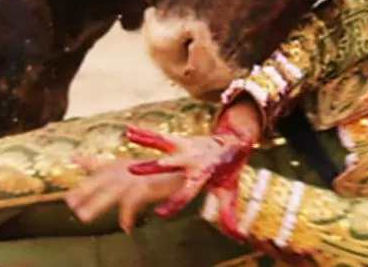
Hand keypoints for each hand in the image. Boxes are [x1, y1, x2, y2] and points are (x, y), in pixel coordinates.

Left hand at [65, 153, 184, 233]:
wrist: (191, 166)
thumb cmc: (171, 169)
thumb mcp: (146, 169)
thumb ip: (131, 174)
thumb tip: (127, 185)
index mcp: (126, 164)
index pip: (101, 162)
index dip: (85, 160)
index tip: (71, 158)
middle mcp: (128, 169)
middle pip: (100, 179)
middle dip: (84, 190)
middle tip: (70, 202)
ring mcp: (136, 177)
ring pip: (110, 192)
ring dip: (96, 204)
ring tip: (83, 217)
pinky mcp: (146, 186)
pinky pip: (131, 204)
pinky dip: (127, 217)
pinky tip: (126, 228)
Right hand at [123, 125, 253, 238]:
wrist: (233, 141)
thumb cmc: (228, 170)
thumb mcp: (229, 192)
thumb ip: (228, 214)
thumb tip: (240, 236)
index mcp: (202, 174)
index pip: (187, 191)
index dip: (174, 202)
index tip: (159, 213)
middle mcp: (191, 160)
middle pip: (169, 165)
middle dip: (153, 167)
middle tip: (131, 170)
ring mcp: (185, 148)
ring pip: (162, 145)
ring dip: (145, 142)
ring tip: (128, 137)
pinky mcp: (180, 140)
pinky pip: (159, 137)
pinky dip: (144, 133)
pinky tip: (128, 130)